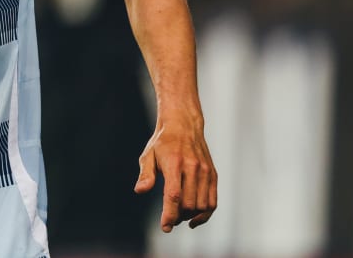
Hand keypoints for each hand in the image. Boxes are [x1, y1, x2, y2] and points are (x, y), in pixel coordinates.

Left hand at [134, 113, 216, 231]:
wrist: (184, 125)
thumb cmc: (163, 142)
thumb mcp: (148, 154)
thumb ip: (146, 174)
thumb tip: (140, 191)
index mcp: (174, 162)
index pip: (173, 195)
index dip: (169, 214)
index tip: (165, 227)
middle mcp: (192, 167)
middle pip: (188, 204)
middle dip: (178, 216)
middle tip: (170, 219)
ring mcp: (205, 171)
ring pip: (202, 205)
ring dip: (191, 216)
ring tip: (180, 216)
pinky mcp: (213, 175)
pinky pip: (212, 201)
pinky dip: (205, 214)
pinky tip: (194, 219)